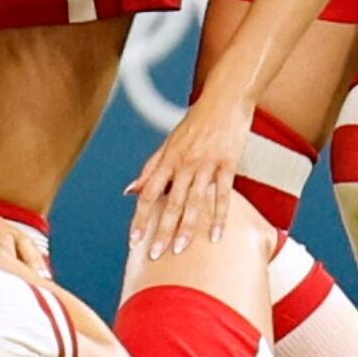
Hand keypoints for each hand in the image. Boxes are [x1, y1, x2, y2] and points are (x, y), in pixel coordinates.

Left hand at [127, 94, 248, 260]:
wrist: (224, 101)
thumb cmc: (194, 124)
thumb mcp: (167, 144)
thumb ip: (150, 170)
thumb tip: (129, 192)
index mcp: (166, 160)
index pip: (147, 194)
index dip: (140, 218)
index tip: (134, 240)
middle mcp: (183, 164)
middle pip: (169, 203)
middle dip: (162, 231)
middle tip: (156, 255)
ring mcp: (206, 165)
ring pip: (194, 202)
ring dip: (187, 228)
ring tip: (181, 251)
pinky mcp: (228, 164)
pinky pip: (223, 195)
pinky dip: (220, 216)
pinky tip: (217, 236)